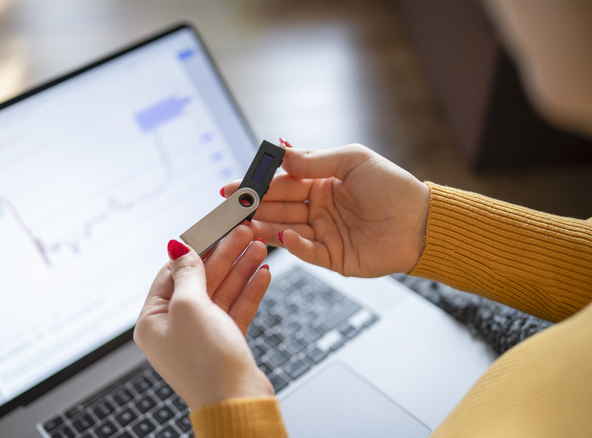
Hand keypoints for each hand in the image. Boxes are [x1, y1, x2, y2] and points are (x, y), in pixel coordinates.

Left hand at [134, 225, 273, 409]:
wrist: (236, 403)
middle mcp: (174, 328)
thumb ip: (187, 273)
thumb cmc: (205, 363)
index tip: (213, 227)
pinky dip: (249, 291)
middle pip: (200, 280)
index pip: (171, 273)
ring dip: (240, 268)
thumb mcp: (189, 306)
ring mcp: (201, 336)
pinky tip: (262, 273)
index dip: (195, 248)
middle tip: (244, 231)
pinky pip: (235, 310)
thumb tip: (176, 246)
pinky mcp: (225, 344)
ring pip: (221, 292)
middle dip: (224, 255)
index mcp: (153, 320)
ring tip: (258, 246)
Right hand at [223, 143, 428, 276]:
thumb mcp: (353, 160)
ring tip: (245, 225)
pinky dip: (293, 245)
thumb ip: (316, 159)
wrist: (422, 222)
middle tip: (231, 207)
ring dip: (264, 227)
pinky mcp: (332, 257)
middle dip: (254, 206)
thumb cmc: (392, 186)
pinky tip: (283, 237)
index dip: (259, 184)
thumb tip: (281, 154)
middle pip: (278, 207)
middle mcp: (317, 208)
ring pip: (285, 229)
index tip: (236, 185)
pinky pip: (307, 251)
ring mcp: (323, 233)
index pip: (282, 182)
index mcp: (321, 182)